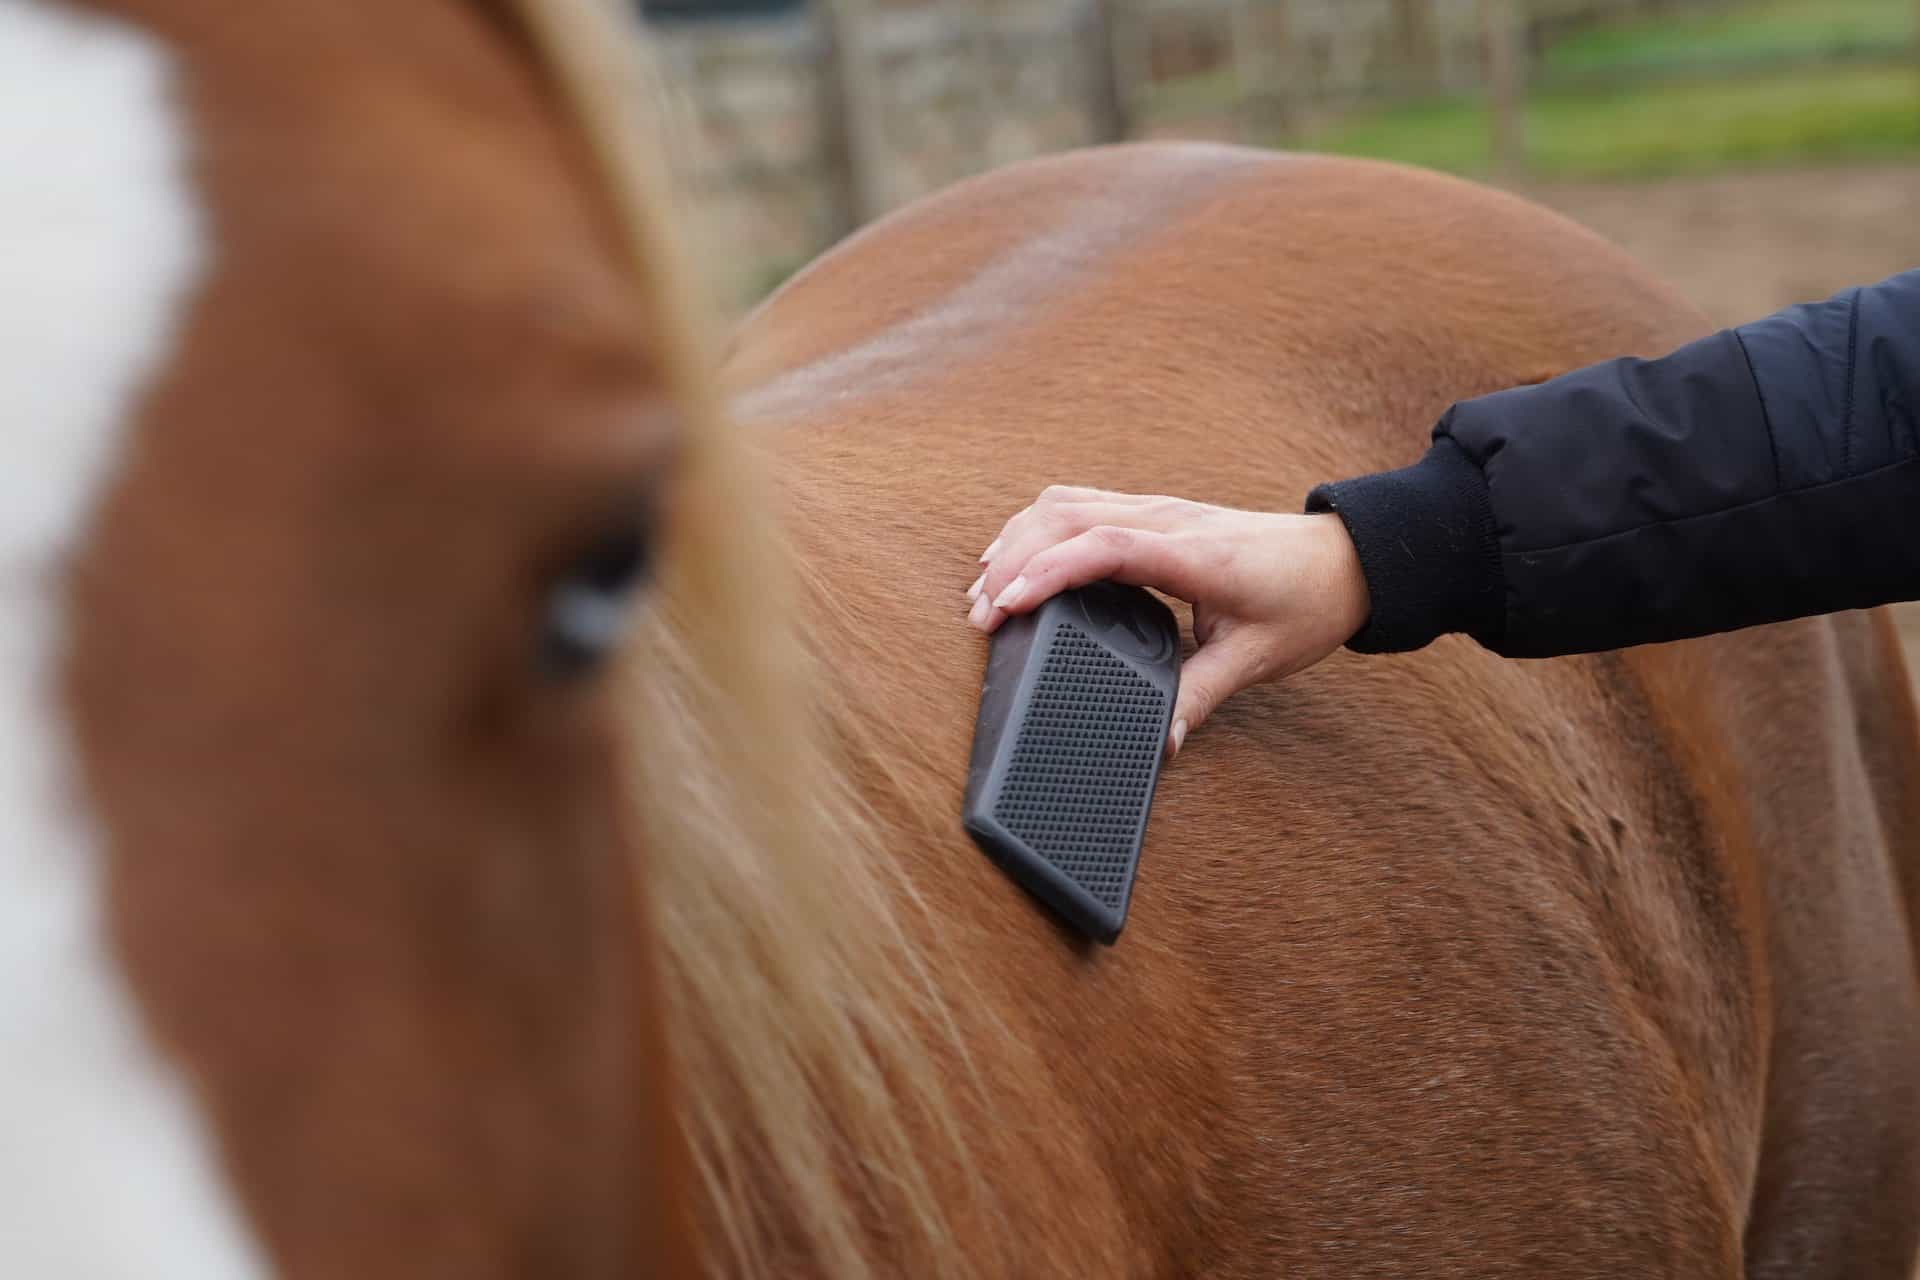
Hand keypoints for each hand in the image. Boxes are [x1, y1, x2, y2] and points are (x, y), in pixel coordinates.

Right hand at [966, 487, 1369, 755]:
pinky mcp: (1153, 513)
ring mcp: (1158, 510)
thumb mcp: (1256, 660)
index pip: (1102, 548)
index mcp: (1193, 555)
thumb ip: (1199, 698)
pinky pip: (1080, 504)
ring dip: (1018, 539)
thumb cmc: (1306, 602)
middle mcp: (1168, 520)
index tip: (1005, 607)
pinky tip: (1020, 558)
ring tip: (984, 588)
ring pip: (1066, 503)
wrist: (1346, 559)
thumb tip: (1160, 743)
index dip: (1046, 573)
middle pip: (1067, 516)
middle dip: (1013, 560)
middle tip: (980, 614)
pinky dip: (1039, 528)